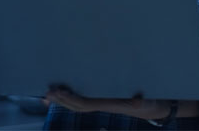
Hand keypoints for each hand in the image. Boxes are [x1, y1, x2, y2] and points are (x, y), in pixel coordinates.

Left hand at [46, 87, 166, 118]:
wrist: (151, 107)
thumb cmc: (148, 101)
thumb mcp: (147, 100)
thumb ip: (142, 100)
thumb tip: (136, 101)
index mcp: (107, 104)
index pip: (85, 104)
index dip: (72, 99)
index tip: (60, 92)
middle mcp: (101, 106)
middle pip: (77, 106)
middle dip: (62, 101)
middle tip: (48, 93)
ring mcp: (100, 104)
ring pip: (78, 105)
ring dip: (63, 101)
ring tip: (48, 95)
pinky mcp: (101, 100)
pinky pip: (83, 100)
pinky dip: (71, 98)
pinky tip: (62, 94)